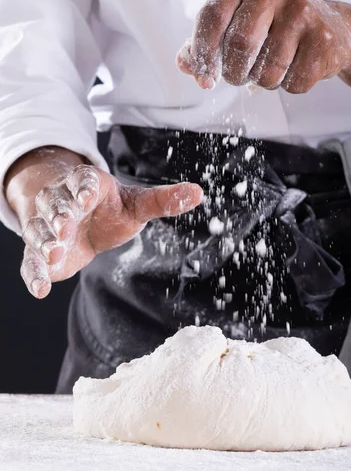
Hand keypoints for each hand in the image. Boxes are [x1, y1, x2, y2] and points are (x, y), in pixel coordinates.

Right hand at [6, 150, 202, 298]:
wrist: (77, 217)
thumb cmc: (109, 208)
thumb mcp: (136, 203)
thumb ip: (163, 201)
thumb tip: (199, 192)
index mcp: (87, 185)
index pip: (83, 181)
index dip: (84, 188)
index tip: (87, 196)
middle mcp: (61, 202)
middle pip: (55, 204)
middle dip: (59, 216)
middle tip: (65, 228)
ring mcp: (46, 227)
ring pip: (39, 229)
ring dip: (44, 241)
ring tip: (53, 254)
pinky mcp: (39, 252)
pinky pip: (30, 261)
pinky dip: (33, 274)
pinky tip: (41, 289)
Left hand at [177, 0, 350, 92]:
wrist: (329, 27)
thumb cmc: (270, 28)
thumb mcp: (233, 26)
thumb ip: (204, 44)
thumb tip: (185, 64)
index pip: (211, 17)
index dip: (203, 54)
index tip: (205, 80)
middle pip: (239, 45)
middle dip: (234, 73)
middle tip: (239, 76)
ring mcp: (303, 11)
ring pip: (268, 71)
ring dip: (263, 82)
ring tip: (271, 68)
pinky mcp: (323, 39)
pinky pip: (294, 83)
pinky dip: (288, 87)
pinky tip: (294, 68)